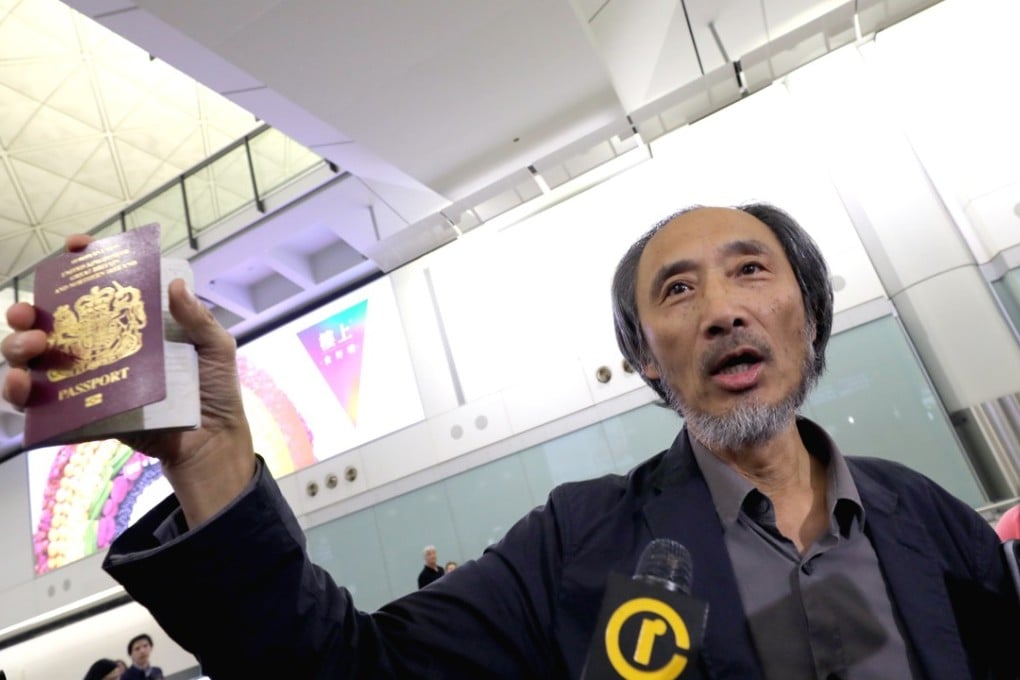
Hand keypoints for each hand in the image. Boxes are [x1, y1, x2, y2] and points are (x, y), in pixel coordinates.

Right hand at [2, 235, 255, 526]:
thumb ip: (198, 319)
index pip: (99, 287)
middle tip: (29, 315)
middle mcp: (103, 346)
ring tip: (32, 347)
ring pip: (35, 358)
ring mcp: (90, 379)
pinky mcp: (83, 413)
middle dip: (27, 310)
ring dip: (17, 347)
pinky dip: (20, 393)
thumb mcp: (216, 348)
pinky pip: (42, 404)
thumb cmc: (215, 391)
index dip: (82, 263)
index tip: (75, 246)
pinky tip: (22, 385)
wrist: (212, 443)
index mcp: (132, 324)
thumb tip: (176, 286)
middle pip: (51, 321)